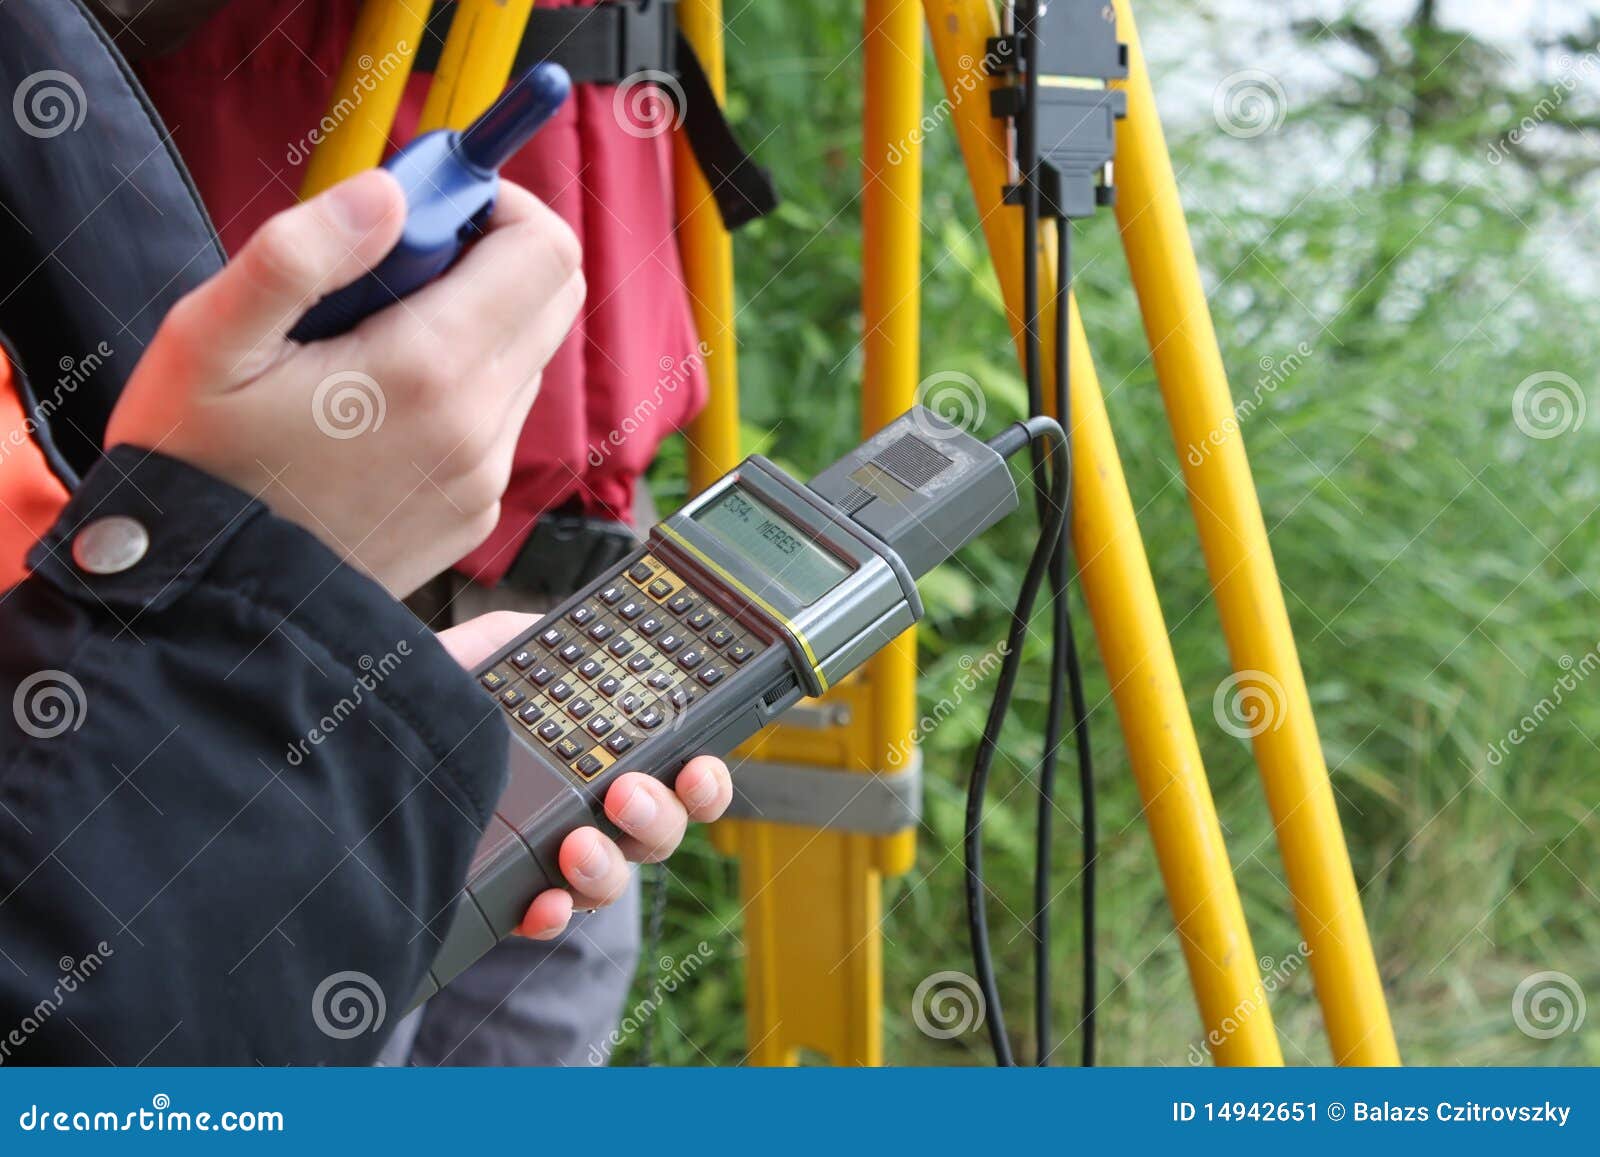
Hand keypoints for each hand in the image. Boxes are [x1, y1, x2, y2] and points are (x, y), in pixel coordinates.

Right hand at [105, 169, 584, 596]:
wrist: (206, 602)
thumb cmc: (196, 465)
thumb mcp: (211, 339)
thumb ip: (302, 253)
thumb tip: (390, 195)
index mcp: (428, 371)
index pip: (544, 252)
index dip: (497, 206)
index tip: (430, 206)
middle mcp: (477, 428)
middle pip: (548, 298)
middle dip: (485, 257)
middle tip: (388, 265)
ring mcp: (483, 478)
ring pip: (524, 356)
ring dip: (470, 324)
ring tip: (365, 342)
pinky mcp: (473, 511)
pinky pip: (498, 418)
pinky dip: (459, 385)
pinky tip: (373, 403)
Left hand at [437, 612, 733, 938]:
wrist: (358, 743)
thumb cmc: (434, 702)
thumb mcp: (491, 650)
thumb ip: (540, 635)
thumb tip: (577, 631)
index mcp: (604, 754)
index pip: (678, 773)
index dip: (703, 777)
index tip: (695, 766)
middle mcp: (592, 811)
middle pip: (663, 832)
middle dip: (660, 816)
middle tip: (626, 795)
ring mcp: (554, 859)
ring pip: (615, 881)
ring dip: (609, 866)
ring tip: (576, 844)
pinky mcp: (509, 895)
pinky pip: (549, 919)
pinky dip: (553, 914)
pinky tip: (542, 900)